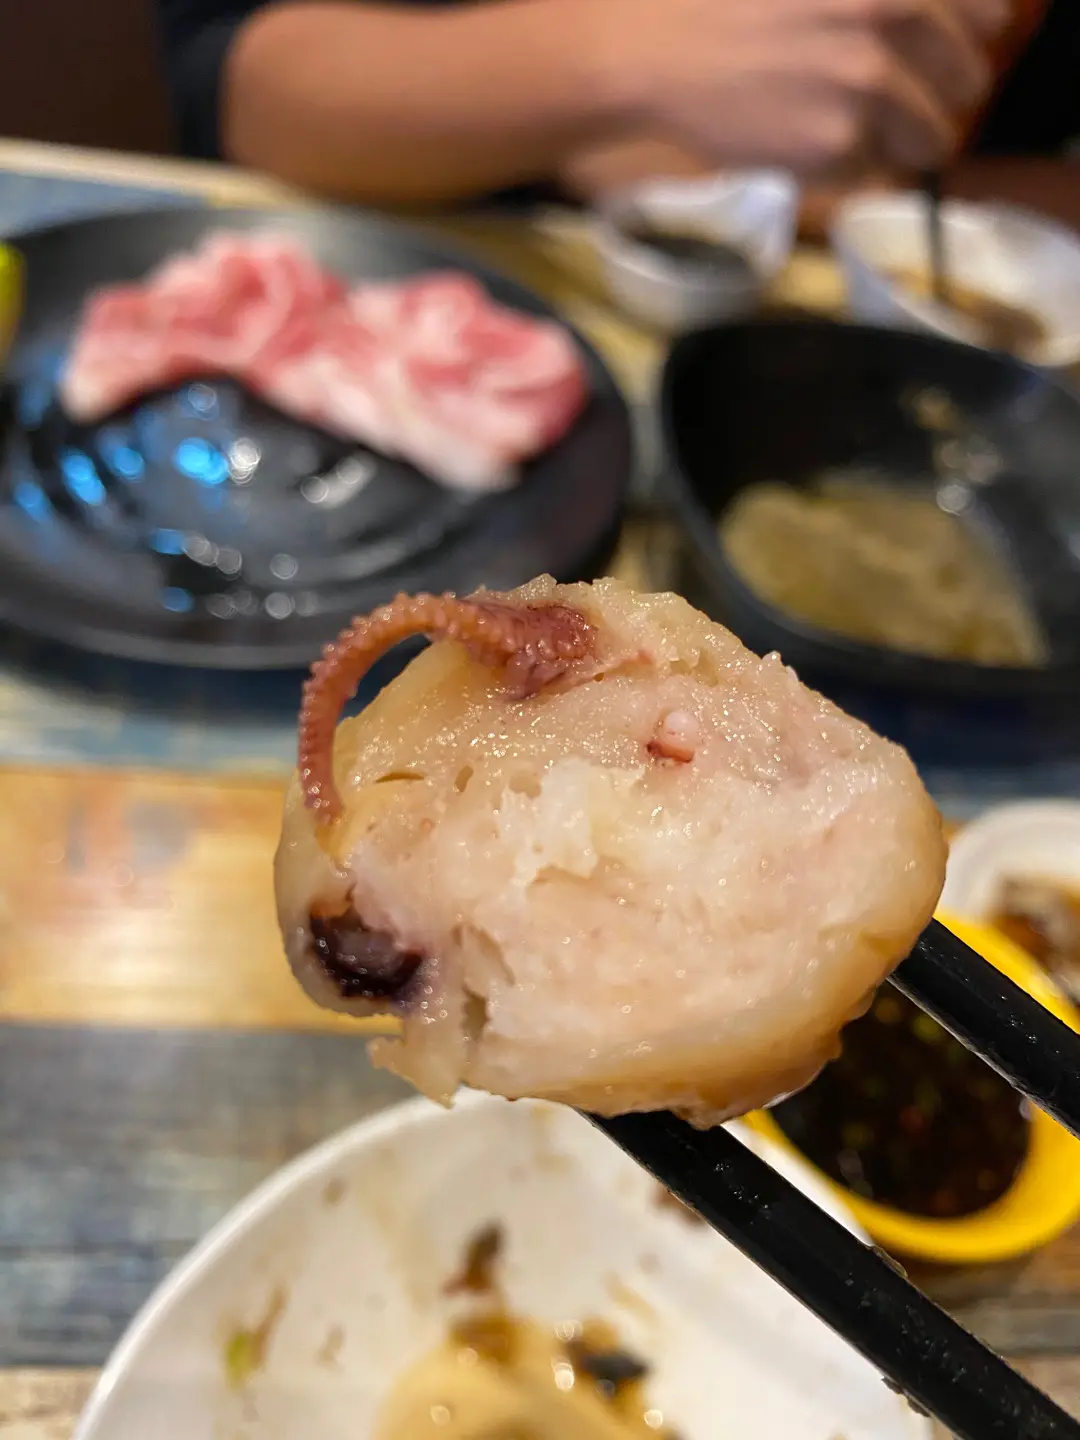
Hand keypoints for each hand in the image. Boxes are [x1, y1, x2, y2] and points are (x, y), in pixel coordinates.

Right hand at [585, 0, 1008, 175]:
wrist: (658, 51)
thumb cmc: (733, 3)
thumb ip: (885, 1)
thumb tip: (969, 24)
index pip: (990, 14)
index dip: (967, 39)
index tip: (941, 54)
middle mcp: (895, 15)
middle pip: (968, 85)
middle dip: (935, 100)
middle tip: (887, 101)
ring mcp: (869, 81)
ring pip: (929, 140)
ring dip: (895, 143)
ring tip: (841, 124)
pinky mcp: (838, 141)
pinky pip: (874, 170)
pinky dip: (847, 164)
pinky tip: (802, 135)